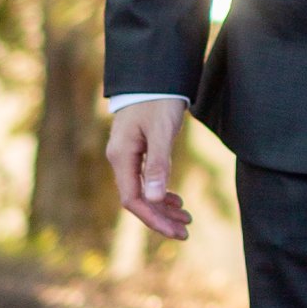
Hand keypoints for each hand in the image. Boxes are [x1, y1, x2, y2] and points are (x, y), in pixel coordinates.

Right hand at [105, 99, 192, 241]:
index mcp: (121, 156)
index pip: (133, 200)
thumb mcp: (161, 131)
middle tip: (186, 232)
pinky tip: (176, 200)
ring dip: (163, 207)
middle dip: (161, 218)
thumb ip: (158, 164)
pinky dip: (161, 193)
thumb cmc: (158, 100)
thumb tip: (155, 198)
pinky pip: (145, 180)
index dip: (154, 219)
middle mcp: (120, 159)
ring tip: (187, 219)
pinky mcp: (137, 151)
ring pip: (142, 192)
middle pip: (137, 200)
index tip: (177, 232)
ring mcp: (127, 156)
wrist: (154, 75)